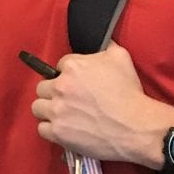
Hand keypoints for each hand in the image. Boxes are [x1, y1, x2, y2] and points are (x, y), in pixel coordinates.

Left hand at [30, 42, 173, 165]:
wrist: (136, 128)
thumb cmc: (129, 92)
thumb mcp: (121, 57)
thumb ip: (106, 46)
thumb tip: (102, 40)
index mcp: (72, 66)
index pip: (59, 66)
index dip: (68, 74)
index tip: (78, 83)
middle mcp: (60, 87)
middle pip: (42, 87)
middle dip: (54, 91)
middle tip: (68, 99)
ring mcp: (57, 111)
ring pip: (37, 107)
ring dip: (48, 110)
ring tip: (61, 114)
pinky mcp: (58, 133)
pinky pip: (42, 129)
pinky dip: (51, 129)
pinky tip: (63, 128)